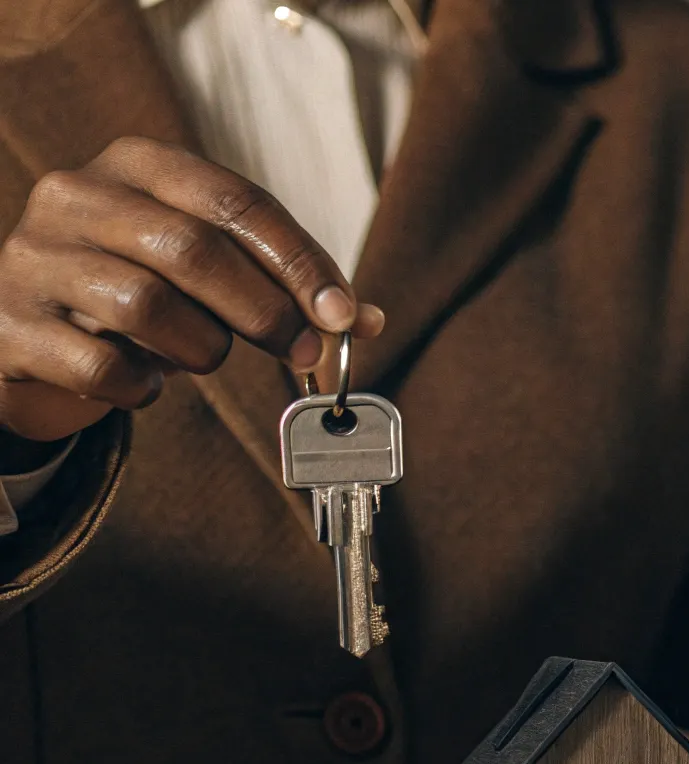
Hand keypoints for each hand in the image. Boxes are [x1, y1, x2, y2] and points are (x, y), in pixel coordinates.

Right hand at [0, 136, 382, 441]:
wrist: (24, 333)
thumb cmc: (138, 293)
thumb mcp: (207, 273)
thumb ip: (282, 286)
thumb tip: (365, 320)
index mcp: (138, 164)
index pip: (238, 202)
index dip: (301, 263)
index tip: (344, 315)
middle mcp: (75, 195)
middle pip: (193, 250)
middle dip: (265, 311)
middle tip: (301, 352)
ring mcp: (32, 256)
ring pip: (146, 305)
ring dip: (201, 349)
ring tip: (201, 357)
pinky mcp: (7, 324)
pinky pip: (101, 365)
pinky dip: (142, 387)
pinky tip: (144, 383)